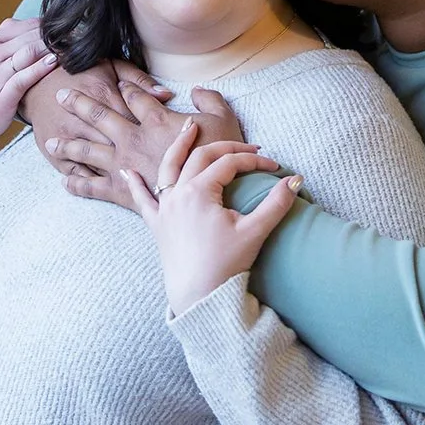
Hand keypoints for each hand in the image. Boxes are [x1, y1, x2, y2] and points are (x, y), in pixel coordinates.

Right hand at [0, 18, 60, 161]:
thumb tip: (20, 24)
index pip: (21, 26)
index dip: (46, 25)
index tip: (67, 27)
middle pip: (28, 36)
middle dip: (54, 35)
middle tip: (77, 34)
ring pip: (26, 53)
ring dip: (51, 47)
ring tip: (72, 45)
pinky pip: (22, 79)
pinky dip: (39, 68)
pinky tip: (53, 62)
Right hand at [21, 57, 165, 180]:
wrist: (36, 85)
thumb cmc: (80, 74)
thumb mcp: (111, 66)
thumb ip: (139, 81)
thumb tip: (166, 95)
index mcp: (104, 96)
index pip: (134, 119)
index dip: (153, 134)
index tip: (169, 143)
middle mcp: (86, 121)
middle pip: (119, 145)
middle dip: (140, 158)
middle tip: (161, 167)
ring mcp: (70, 140)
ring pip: (100, 162)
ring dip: (120, 173)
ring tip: (139, 180)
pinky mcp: (56, 155)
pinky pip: (78, 173)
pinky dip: (94, 182)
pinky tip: (112, 187)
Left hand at [52, 79, 247, 206]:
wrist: (211, 196)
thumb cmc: (220, 158)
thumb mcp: (224, 120)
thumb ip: (210, 99)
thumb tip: (198, 90)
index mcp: (156, 120)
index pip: (134, 96)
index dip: (125, 87)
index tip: (116, 83)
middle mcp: (133, 138)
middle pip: (99, 115)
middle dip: (79, 103)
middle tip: (61, 94)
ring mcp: (123, 165)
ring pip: (87, 150)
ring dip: (67, 145)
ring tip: (49, 142)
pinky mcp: (120, 191)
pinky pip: (92, 186)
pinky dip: (77, 183)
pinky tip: (64, 181)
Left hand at [122, 119, 297, 315]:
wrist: (198, 297)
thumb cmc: (225, 265)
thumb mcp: (255, 231)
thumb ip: (277, 202)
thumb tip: (296, 179)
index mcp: (199, 192)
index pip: (230, 163)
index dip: (254, 161)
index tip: (273, 167)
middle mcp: (177, 194)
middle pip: (201, 157)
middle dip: (225, 147)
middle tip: (246, 147)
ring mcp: (164, 208)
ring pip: (168, 167)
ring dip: (179, 145)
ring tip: (188, 128)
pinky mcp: (156, 225)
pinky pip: (142, 200)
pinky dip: (134, 184)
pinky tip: (128, 171)